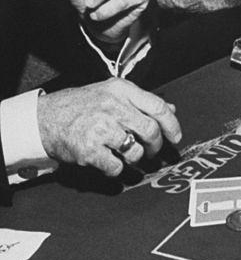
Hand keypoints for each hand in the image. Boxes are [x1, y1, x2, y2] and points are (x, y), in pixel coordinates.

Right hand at [37, 77, 181, 177]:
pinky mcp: (90, 149)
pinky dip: (117, 169)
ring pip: (136, 151)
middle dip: (156, 146)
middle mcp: (113, 106)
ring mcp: (101, 128)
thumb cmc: (82, 105)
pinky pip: (116, 166)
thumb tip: (171, 110)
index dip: (172, 125)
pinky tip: (110, 162)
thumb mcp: (112, 93)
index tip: (176, 137)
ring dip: (136, 158)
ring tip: (128, 155)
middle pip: (150, 130)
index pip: (158, 106)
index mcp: (121, 90)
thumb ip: (141, 102)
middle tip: (152, 152)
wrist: (46, 118)